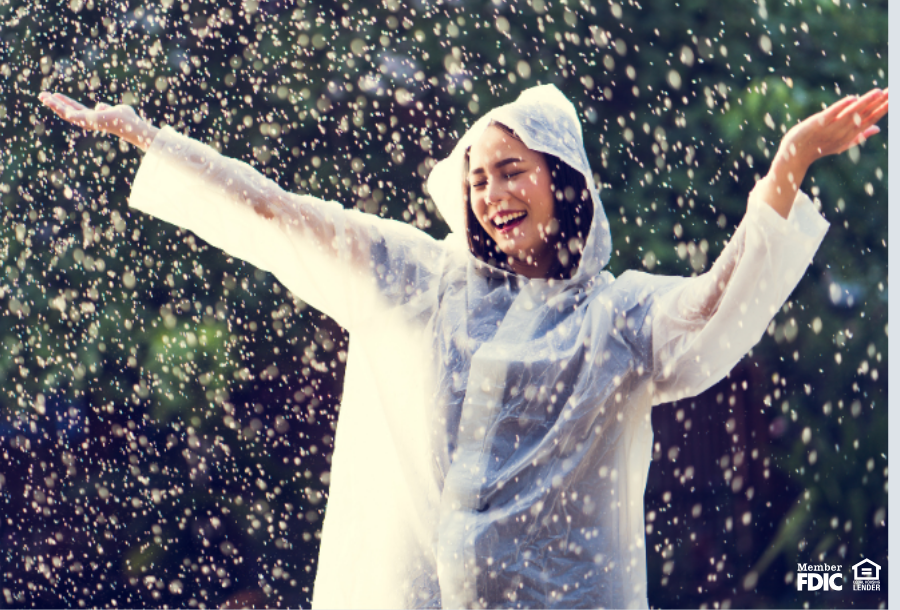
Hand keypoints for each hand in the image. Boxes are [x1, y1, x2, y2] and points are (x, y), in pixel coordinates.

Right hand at [38, 91, 158, 150]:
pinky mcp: (84, 120)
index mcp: (93, 117)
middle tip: (42, 96)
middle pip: (67, 111)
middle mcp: (87, 121)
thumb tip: (100, 106)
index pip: (76, 109)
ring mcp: (85, 121)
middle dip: (55, 104)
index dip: (66, 103)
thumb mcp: (114, 109)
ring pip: (64, 112)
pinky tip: (50, 99)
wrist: (130, 124)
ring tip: (41, 96)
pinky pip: (68, 113)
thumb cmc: (126, 119)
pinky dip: (57, 106)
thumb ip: (105, 108)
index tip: (56, 95)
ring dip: (52, 104)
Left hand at [777, 88, 888, 167]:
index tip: (893, 99)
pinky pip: (831, 114)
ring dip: (865, 102)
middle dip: (879, 103)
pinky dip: (841, 107)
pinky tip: (852, 98)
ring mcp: (831, 128)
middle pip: (864, 115)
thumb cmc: (819, 148)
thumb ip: (860, 136)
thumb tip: (878, 128)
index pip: (871, 120)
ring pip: (851, 113)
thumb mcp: (842, 144)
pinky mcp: (818, 123)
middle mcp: (843, 131)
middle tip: (892, 92)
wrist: (795, 155)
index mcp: (850, 135)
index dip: (883, 109)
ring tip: (878, 92)